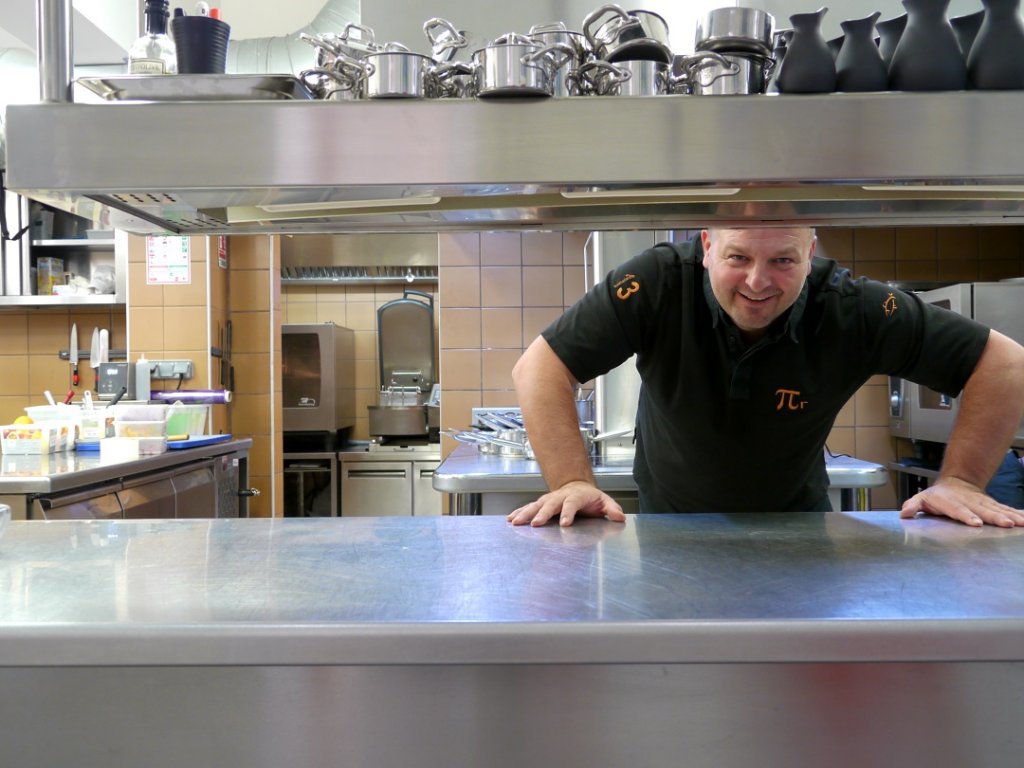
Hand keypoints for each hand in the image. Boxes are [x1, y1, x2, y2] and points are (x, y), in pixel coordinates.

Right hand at [507, 481, 626, 526]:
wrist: (577, 487)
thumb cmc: (591, 498)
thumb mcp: (604, 501)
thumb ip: (612, 509)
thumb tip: (619, 517)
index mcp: (576, 496)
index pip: (572, 504)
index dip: (568, 513)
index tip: (564, 524)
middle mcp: (560, 496)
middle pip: (550, 504)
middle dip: (542, 514)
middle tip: (535, 524)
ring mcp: (549, 499)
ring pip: (536, 505)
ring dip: (526, 513)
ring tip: (516, 522)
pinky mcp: (541, 503)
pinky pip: (529, 507)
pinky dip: (519, 512)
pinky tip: (510, 519)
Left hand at [900, 476, 1023, 527]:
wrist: (955, 483)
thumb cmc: (936, 496)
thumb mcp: (921, 498)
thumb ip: (913, 505)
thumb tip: (904, 513)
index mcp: (951, 502)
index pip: (959, 510)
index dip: (967, 516)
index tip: (976, 523)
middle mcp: (970, 502)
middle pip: (983, 510)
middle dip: (995, 517)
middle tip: (1006, 524)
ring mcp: (983, 503)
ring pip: (998, 509)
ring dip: (1010, 516)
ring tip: (1021, 523)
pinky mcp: (993, 505)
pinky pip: (1007, 509)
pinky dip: (1018, 513)